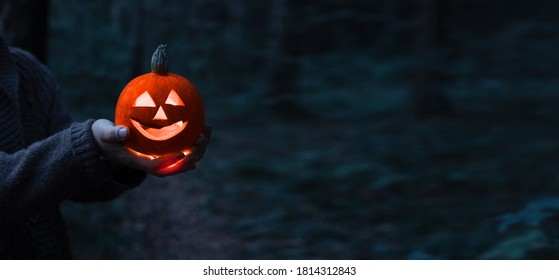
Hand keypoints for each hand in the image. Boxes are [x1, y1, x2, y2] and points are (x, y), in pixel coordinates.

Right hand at [91, 119, 210, 175]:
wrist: (105, 139)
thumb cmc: (104, 136)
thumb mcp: (104, 133)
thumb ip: (113, 133)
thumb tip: (123, 132)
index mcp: (139, 162)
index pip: (157, 167)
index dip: (171, 163)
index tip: (183, 153)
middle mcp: (152, 161)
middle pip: (176, 165)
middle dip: (192, 155)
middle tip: (201, 140)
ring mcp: (159, 156)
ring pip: (183, 156)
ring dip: (197, 146)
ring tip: (206, 129)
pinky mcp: (163, 149)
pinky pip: (182, 146)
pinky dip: (192, 138)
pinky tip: (202, 125)